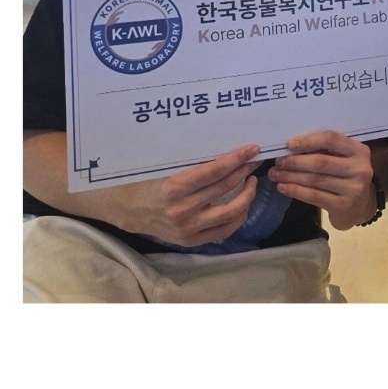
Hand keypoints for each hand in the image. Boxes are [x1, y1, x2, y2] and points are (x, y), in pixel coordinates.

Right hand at [117, 144, 260, 246]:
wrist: (130, 209)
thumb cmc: (151, 181)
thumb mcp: (167, 166)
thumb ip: (194, 162)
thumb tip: (227, 148)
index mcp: (175, 187)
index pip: (216, 171)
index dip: (237, 159)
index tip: (253, 149)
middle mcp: (183, 209)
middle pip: (225, 188)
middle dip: (245, 171)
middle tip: (256, 160)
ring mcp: (188, 228)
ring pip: (230, 213)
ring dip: (247, 195)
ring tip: (252, 181)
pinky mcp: (191, 240)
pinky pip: (224, 230)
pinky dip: (238, 216)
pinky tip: (243, 204)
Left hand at [268, 131, 373, 230]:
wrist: (360, 207)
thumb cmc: (346, 176)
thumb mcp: (343, 159)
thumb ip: (326, 150)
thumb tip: (292, 145)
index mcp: (359, 150)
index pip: (331, 139)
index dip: (309, 141)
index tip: (289, 144)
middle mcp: (360, 169)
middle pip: (321, 162)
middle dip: (295, 161)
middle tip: (277, 162)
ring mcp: (353, 189)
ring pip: (315, 180)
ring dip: (291, 176)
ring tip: (275, 174)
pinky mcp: (343, 206)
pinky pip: (314, 196)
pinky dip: (296, 191)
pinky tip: (283, 187)